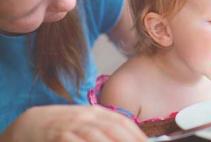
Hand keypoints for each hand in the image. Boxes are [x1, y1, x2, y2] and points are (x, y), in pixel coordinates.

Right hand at [1, 105, 145, 141]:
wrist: (32, 123)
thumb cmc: (65, 125)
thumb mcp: (87, 121)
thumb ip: (106, 127)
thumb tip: (131, 138)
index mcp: (96, 112)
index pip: (122, 121)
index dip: (136, 134)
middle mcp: (87, 117)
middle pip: (113, 129)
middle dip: (129, 141)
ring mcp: (72, 126)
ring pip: (97, 137)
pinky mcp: (59, 136)